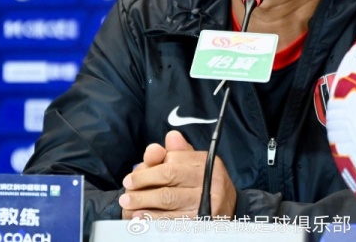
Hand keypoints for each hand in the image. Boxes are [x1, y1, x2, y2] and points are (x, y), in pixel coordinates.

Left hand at [120, 130, 236, 219]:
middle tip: (126, 188)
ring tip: (127, 204)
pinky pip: (173, 219)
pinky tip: (140, 218)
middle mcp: (210, 180)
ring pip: (168, 199)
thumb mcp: (194, 164)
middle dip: (143, 182)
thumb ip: (178, 152)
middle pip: (169, 177)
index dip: (149, 169)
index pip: (173, 161)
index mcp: (206, 162)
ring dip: (144, 201)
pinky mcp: (202, 220)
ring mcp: (207, 202)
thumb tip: (170, 136)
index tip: (132, 177)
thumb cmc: (204, 182)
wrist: (229, 208)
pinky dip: (154, 218)